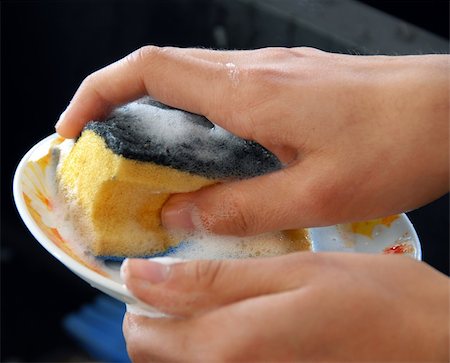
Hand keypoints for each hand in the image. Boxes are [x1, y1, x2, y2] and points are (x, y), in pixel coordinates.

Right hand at [56, 47, 448, 234]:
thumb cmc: (397, 144)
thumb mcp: (314, 197)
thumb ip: (240, 209)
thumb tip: (183, 217)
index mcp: (249, 93)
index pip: (147, 71)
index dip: (97, 93)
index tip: (74, 126)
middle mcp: (254, 72)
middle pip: (161, 72)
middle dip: (120, 107)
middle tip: (112, 157)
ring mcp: (273, 72)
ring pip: (192, 82)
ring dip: (162, 117)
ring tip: (156, 167)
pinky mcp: (291, 82)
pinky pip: (226, 92)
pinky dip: (200, 120)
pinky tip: (213, 157)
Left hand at [121, 253, 448, 361]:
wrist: (436, 350)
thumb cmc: (377, 303)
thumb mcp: (294, 273)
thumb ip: (213, 281)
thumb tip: (142, 275)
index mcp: (230, 347)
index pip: (143, 331)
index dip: (137, 294)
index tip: (149, 264)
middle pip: (156, 352)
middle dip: (159, 311)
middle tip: (187, 271)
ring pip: (185, 361)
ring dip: (186, 324)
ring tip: (221, 289)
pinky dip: (214, 338)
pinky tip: (246, 314)